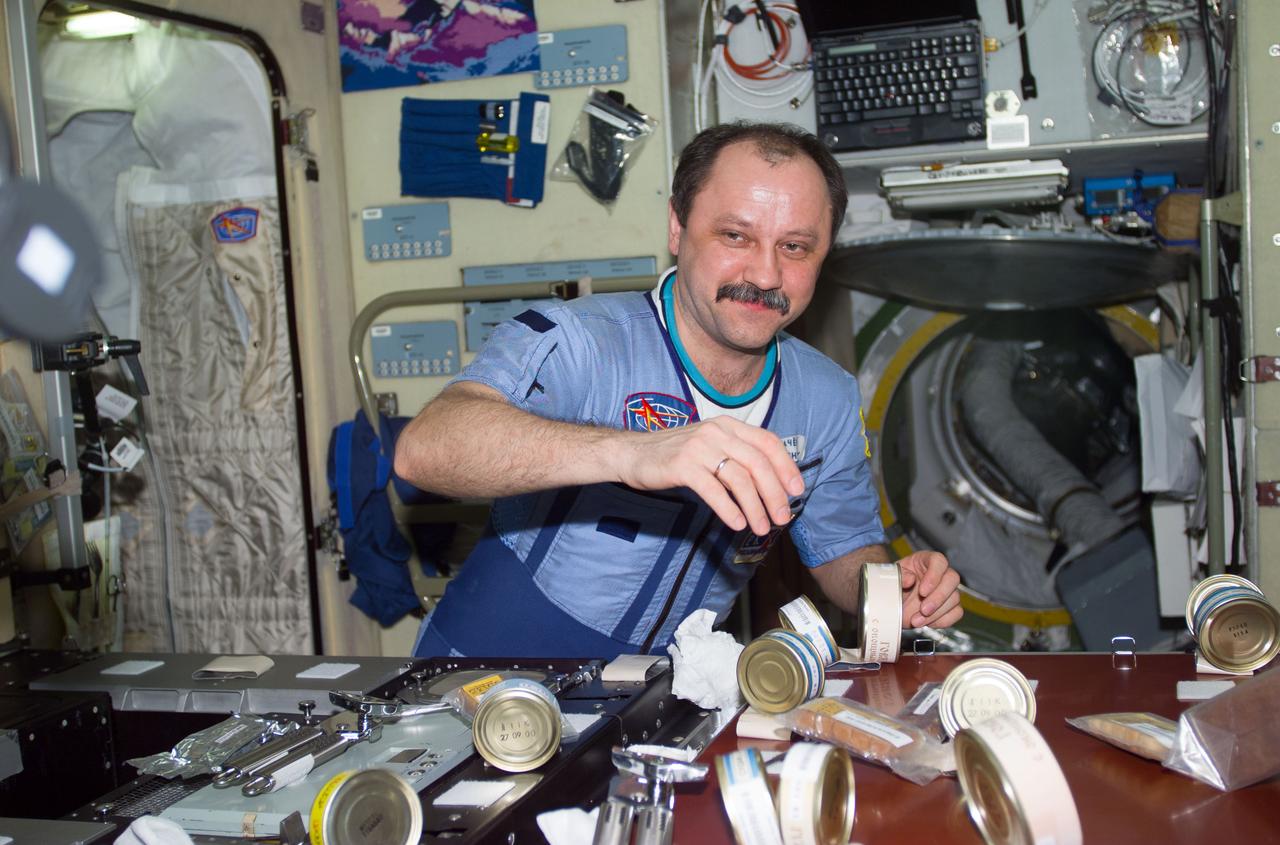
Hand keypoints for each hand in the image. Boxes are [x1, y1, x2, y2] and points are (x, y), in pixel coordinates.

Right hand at [613, 416, 803, 535]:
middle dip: (774, 493)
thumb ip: (735, 456)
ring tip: (761, 527)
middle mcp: (716, 432)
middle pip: (757, 463)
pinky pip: (714, 490)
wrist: (632, 453)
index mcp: (727, 425)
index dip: (786, 466)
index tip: (797, 490)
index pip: (767, 442)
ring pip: (739, 479)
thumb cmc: (674, 454)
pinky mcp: (682, 466)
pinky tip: (737, 523)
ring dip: (755, 507)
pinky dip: (729, 509)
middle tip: (782, 517)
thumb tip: (769, 483)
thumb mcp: (709, 446)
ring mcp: (699, 448)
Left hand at [898, 551, 962, 628]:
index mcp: (925, 561)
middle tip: (923, 610)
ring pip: (954, 598)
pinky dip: (942, 621)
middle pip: (952, 579)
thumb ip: (899, 576)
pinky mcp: (950, 606)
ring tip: (917, 620)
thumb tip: (909, 579)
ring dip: (936, 613)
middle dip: (938, 597)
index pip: (938, 561)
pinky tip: (927, 622)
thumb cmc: (894, 585)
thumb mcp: (891, 578)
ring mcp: (947, 590)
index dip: (934, 576)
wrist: (893, 604)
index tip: (922, 591)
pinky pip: (956, 613)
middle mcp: (940, 573)